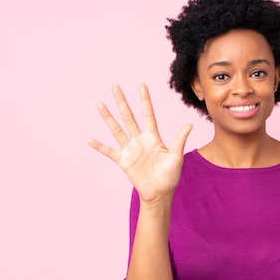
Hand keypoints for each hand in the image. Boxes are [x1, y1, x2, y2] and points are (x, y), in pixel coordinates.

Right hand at [87, 84, 192, 201]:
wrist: (159, 193)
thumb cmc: (170, 176)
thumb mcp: (176, 157)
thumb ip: (179, 140)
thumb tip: (190, 125)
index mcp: (153, 137)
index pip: (148, 114)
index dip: (145, 101)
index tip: (141, 86)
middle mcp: (140, 140)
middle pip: (129, 117)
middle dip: (122, 102)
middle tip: (115, 87)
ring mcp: (130, 150)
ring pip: (117, 130)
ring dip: (108, 118)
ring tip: (100, 104)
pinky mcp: (123, 161)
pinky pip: (109, 151)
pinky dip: (99, 146)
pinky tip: (89, 139)